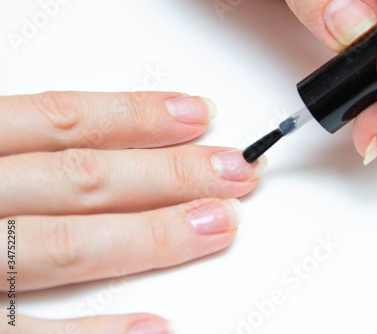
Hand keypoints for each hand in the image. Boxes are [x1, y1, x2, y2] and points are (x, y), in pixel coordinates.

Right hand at [0, 91, 266, 331]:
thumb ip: (23, 152)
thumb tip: (102, 143)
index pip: (60, 121)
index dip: (134, 116)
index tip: (197, 115)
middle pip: (82, 179)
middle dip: (169, 173)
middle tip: (233, 171)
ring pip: (69, 244)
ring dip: (154, 236)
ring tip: (218, 226)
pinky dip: (97, 332)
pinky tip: (158, 326)